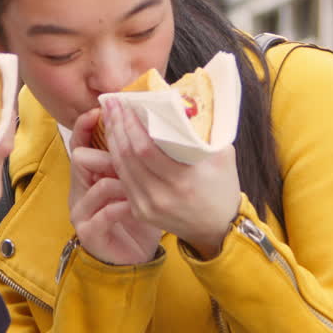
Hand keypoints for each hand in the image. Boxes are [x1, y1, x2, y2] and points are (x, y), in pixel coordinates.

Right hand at [68, 108, 161, 264]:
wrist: (135, 256)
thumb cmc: (140, 215)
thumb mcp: (139, 182)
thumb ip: (139, 157)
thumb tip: (156, 123)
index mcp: (91, 174)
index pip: (81, 142)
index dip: (87, 126)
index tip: (104, 109)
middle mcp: (82, 189)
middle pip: (82, 159)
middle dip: (108, 153)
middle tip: (131, 148)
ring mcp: (82, 211)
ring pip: (95, 186)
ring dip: (120, 182)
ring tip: (140, 183)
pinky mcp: (89, 232)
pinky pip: (103, 214)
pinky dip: (121, 208)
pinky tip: (136, 206)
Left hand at [102, 99, 239, 258]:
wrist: (218, 229)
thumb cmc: (223, 189)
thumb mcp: (223, 157)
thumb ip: (204, 132)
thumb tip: (184, 104)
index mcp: (182, 182)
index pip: (145, 149)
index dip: (131, 125)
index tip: (125, 102)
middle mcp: (160, 196)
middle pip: (128, 156)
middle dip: (117, 126)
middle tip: (112, 103)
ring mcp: (147, 206)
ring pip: (120, 168)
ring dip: (113, 140)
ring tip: (110, 117)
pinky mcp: (140, 211)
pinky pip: (123, 180)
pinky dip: (116, 158)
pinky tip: (115, 141)